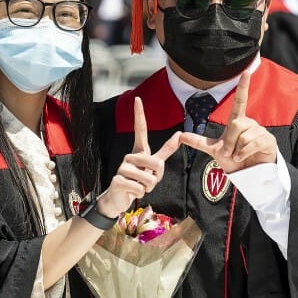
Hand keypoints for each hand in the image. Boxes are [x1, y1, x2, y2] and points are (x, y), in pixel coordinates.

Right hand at [96, 97, 180, 217]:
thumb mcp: (153, 166)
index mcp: (139, 151)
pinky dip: (140, 193)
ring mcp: (122, 167)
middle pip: (156, 163)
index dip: (139, 114)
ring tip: (139, 187)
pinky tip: (131, 192)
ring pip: (149, 178)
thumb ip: (165, 151)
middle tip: (146, 182)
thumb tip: (179, 135)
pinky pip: (139, 188)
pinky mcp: (117, 180)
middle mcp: (129, 156)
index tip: (138, 99)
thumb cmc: (138, 181)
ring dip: (148, 187)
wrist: (118, 198)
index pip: (139, 130)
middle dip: (157, 177)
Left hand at [178, 73, 276, 172]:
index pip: (241, 101)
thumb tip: (180, 135)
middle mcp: (249, 123)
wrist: (248, 175)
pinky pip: (252, 143)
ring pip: (243, 135)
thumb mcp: (214, 150)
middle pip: (236, 124)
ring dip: (236, 150)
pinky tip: (243, 158)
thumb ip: (198, 142)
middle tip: (229, 153)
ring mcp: (260, 131)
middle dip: (229, 142)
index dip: (243, 86)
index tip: (246, 72)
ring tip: (238, 156)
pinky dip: (243, 153)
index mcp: (238, 121)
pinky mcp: (267, 140)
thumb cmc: (234, 160)